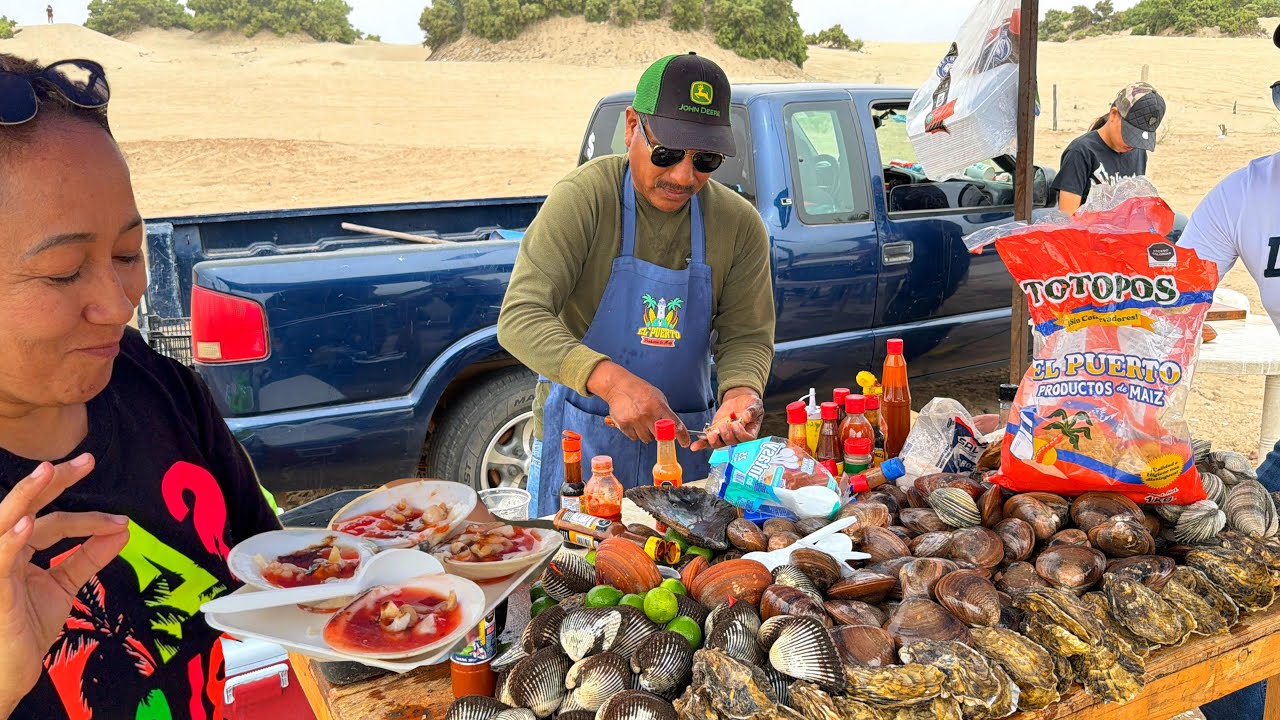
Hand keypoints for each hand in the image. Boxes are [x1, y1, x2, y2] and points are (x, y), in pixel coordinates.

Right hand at [0, 455, 128, 713]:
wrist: (5, 672)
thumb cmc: (24, 630)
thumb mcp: (62, 587)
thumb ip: (89, 558)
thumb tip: (123, 530)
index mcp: (17, 549)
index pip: (53, 522)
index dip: (88, 519)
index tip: (121, 521)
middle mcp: (1, 551)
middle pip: (27, 507)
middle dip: (54, 482)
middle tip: (86, 461)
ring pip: (5, 522)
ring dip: (26, 496)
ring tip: (48, 471)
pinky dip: (11, 541)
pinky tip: (27, 525)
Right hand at [588, 362, 688, 444]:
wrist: (618, 386)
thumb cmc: (640, 391)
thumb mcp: (658, 397)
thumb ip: (665, 412)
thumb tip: (673, 428)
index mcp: (659, 406)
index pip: (675, 425)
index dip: (682, 436)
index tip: (684, 443)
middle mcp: (648, 414)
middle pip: (660, 437)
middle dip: (659, 435)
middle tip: (654, 426)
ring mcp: (635, 420)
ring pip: (646, 439)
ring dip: (646, 434)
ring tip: (641, 421)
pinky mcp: (624, 424)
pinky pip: (634, 437)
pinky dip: (635, 433)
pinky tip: (633, 421)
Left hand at [692, 388, 763, 451]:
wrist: (739, 400)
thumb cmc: (750, 404)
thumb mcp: (755, 404)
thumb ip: (752, 411)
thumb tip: (746, 416)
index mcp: (750, 432)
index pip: (746, 440)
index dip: (740, 435)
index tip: (736, 424)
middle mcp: (738, 438)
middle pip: (732, 445)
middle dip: (727, 436)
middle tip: (724, 425)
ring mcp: (726, 437)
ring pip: (720, 446)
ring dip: (715, 441)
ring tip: (712, 433)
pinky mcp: (716, 434)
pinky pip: (708, 443)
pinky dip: (701, 445)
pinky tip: (695, 446)